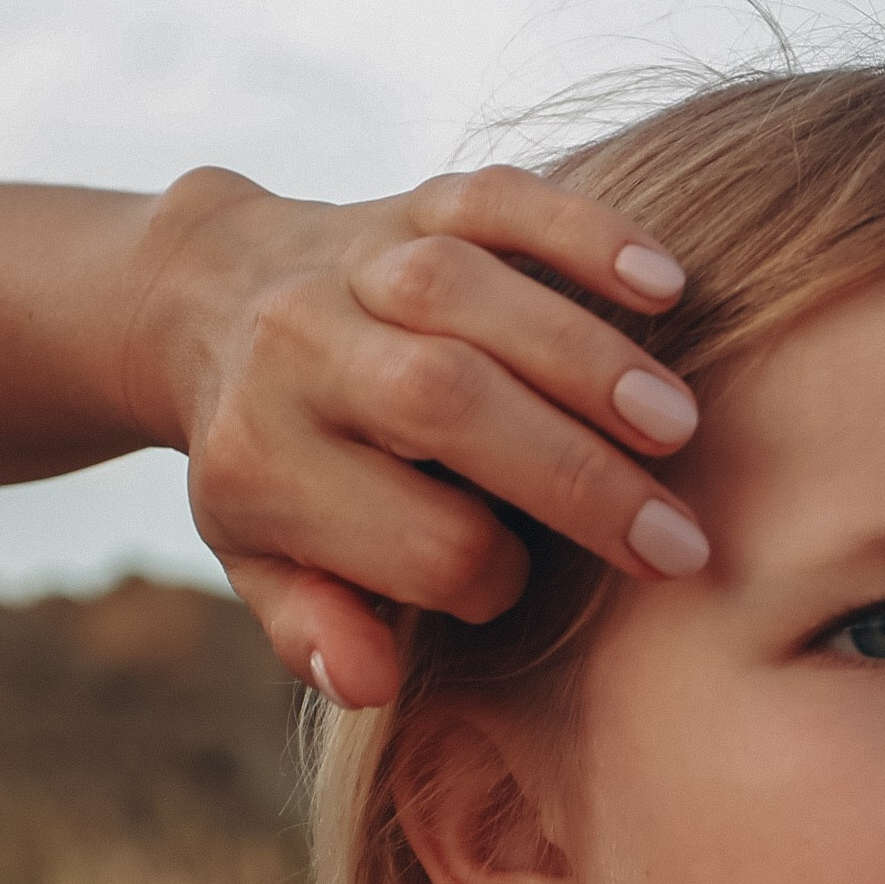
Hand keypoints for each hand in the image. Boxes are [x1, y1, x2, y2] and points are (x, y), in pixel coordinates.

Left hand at [123, 163, 705, 709]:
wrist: (206, 297)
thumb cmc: (267, 460)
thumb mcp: (260, 561)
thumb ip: (310, 626)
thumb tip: (369, 682)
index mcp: (261, 463)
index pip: (414, 540)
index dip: (487, 581)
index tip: (515, 583)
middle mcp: (295, 351)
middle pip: (445, 407)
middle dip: (577, 480)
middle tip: (677, 543)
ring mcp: (354, 265)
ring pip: (468, 295)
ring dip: (587, 361)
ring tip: (678, 428)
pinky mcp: (408, 201)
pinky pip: (495, 201)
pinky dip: (583, 233)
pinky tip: (665, 286)